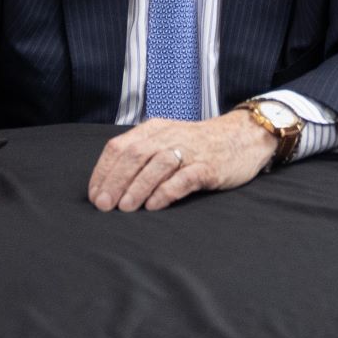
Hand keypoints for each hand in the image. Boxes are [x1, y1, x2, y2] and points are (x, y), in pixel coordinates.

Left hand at [87, 113, 273, 211]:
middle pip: (134, 155)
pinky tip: (155, 205)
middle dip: (116, 181)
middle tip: (104, 205)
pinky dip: (167, 191)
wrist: (243, 137)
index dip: (103, 171)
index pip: (119, 146)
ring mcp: (190, 151)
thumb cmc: (199, 145)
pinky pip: (184, 178)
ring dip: (137, 187)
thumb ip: (142, 155)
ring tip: (126, 208)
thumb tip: (110, 185)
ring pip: (157, 165)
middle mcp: (169, 136)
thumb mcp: (167, 140)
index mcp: (154, 129)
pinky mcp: (209, 166)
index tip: (94, 194)